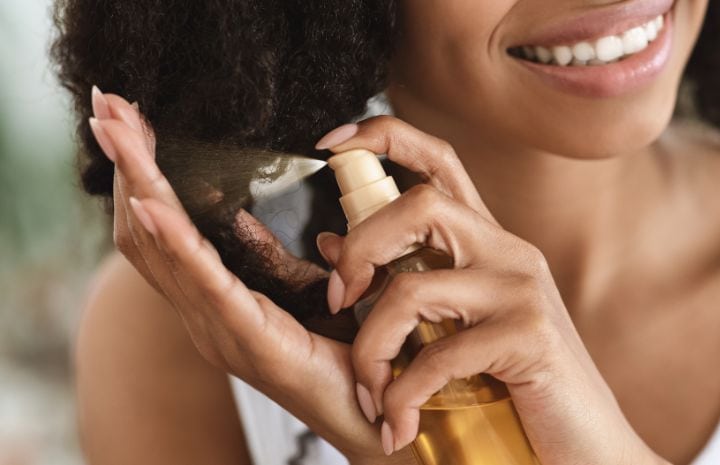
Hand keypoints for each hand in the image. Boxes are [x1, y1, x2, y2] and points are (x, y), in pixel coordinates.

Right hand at [87, 88, 415, 464]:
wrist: (371, 415)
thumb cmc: (347, 359)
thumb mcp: (324, 300)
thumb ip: (309, 269)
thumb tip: (323, 238)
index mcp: (216, 300)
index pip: (165, 227)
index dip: (145, 173)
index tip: (132, 121)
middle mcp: (202, 312)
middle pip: (148, 227)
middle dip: (128, 163)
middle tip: (107, 104)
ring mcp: (216, 327)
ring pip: (162, 245)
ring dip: (139, 182)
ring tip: (117, 129)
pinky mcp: (245, 337)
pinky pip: (203, 282)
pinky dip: (174, 239)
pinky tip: (150, 202)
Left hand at [315, 116, 668, 464]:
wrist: (587, 448)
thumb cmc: (513, 387)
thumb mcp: (452, 327)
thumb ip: (401, 281)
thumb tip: (331, 242)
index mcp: (487, 242)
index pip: (438, 159)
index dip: (382, 137)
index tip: (328, 147)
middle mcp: (508, 252)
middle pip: (418, 204)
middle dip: (359, 249)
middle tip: (339, 302)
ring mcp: (523, 291)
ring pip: (413, 288)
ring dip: (371, 349)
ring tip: (372, 394)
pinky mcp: (532, 337)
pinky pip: (439, 355)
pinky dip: (403, 396)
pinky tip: (400, 424)